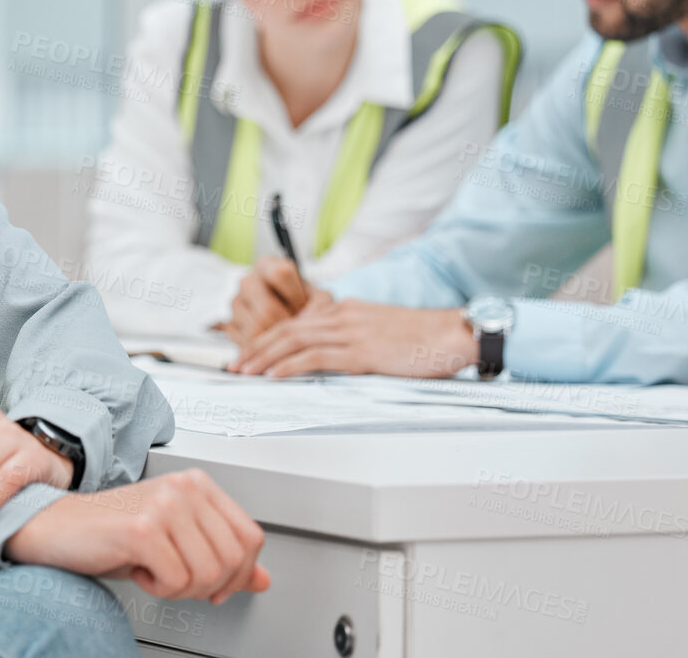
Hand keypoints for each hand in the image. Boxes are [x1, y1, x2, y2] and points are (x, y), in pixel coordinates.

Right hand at [5, 470, 271, 603]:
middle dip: (208, 585)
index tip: (217, 585)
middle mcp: (185, 487)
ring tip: (156, 571)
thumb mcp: (177, 543)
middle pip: (233, 559)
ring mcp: (164, 505)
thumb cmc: (114, 534)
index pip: (251, 537)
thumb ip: (221, 557)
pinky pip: (176, 580)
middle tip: (177, 579)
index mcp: (198, 484)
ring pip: (208, 573)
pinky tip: (140, 570)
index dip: (239, 573)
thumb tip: (262, 579)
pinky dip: (159, 589)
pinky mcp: (142, 529)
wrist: (57, 528)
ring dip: (181, 588)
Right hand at [223, 257, 329, 346]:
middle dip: (287, 327)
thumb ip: (321, 305)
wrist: (289, 318)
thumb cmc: (305, 304)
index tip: (304, 307)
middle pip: (267, 309)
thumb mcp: (319, 299)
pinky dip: (264, 350)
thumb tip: (307, 318)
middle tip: (298, 332)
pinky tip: (274, 344)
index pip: (280, 274)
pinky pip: (247, 343)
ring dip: (276, 340)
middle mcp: (248, 281)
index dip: (296, 296)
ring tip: (287, 339)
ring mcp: (236, 303)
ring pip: (256, 329)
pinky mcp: (230, 325)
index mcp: (268, 265)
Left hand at [228, 300, 475, 377]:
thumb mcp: (380, 333)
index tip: (249, 353)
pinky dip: (290, 366)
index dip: (268, 338)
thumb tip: (331, 358)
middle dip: (256, 347)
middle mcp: (342, 316)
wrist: (453, 334)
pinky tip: (274, 376)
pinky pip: (316, 357)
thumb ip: (353, 341)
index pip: (296, 323)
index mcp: (345, 311)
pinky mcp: (361, 351)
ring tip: (244, 371)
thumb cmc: (423, 340)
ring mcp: (350, 332)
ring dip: (264, 357)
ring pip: (294, 341)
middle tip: (235, 364)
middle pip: (286, 329)